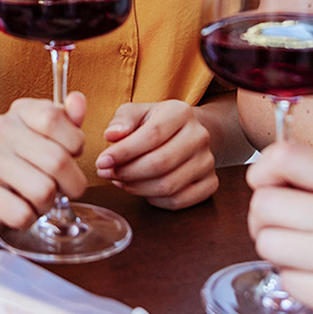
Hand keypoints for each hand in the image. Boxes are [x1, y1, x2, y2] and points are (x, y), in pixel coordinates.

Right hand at [0, 93, 87, 229]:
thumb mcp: (49, 135)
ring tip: (39, 197)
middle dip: (72, 183)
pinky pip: (22, 214)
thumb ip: (68, 119)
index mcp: (20, 111)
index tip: (72, 153)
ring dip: (49, 203)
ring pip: (43, 191)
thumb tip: (77, 101)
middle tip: (64, 187)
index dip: (74, 143)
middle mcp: (0, 130)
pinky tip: (22, 208)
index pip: (54, 119)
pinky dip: (30, 218)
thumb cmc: (23, 159)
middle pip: (57, 161)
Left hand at [95, 100, 216, 208]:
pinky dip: (156, 200)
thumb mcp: (137, 112)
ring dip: (137, 188)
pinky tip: (142, 190)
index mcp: (181, 112)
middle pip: (160, 163)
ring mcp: (208, 161)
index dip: (124, 152)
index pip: (152, 135)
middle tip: (107, 174)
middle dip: (127, 172)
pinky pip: (179, 200)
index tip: (102, 161)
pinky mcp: (210, 182)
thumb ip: (122, 120)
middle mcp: (199, 136)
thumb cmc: (155, 123)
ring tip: (120, 180)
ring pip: (169, 185)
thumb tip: (112, 135)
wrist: (188, 134)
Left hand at [246, 142, 312, 313]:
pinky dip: (299, 285)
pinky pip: (289, 283)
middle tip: (282, 233)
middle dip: (264, 221)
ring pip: (269, 245)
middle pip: (265, 203)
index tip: (266, 188)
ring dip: (279, 256)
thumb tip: (272, 174)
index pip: (287, 156)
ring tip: (306, 261)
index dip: (262, 172)